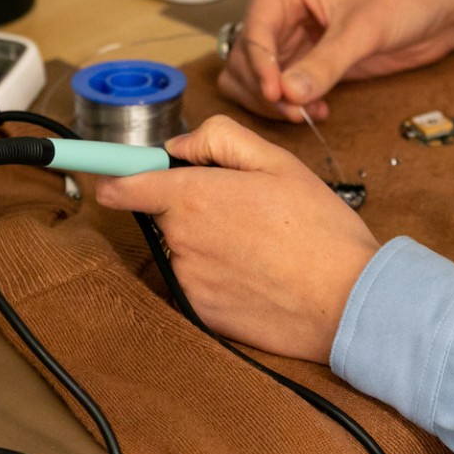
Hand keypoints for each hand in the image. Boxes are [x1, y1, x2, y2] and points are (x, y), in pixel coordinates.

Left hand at [95, 115, 379, 362]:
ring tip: (261, 241)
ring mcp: (189, 281)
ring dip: (207, 240)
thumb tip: (180, 146)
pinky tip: (258, 270)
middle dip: (192, 204)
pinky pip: (197, 281)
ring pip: (183, 247)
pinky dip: (219, 273)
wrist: (347, 300)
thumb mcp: (278, 161)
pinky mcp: (201, 314)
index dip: (115, 175)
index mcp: (195, 197)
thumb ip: (221, 139)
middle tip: (246, 205)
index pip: (127, 185)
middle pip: (165, 213)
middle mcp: (182, 241)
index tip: (106, 175)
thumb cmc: (319, 228)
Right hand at [221, 0, 453, 122]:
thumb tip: (288, 94)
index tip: (278, 97)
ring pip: (256, 78)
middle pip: (244, 60)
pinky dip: (290, 104)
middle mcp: (277, 7)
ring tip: (307, 113)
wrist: (441, 3)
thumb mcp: (364, 29)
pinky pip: (281, 88)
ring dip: (275, 102)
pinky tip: (317, 110)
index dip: (260, 69)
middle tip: (296, 111)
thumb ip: (325, 64)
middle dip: (266, 90)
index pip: (252, 34)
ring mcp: (290, 34)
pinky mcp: (307, 57)